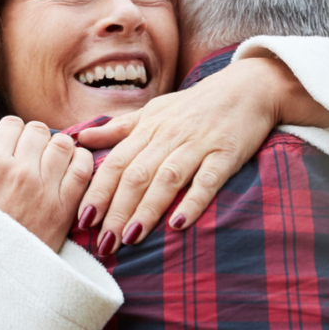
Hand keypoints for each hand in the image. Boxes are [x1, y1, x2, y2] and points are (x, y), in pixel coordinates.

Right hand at [0, 116, 93, 246]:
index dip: (10, 134)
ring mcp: (45, 190)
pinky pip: (83, 168)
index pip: (12, 124)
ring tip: (49, 165)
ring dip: (57, 149)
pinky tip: (69, 171)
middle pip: (38, 130)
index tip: (10, 149)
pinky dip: (80, 162)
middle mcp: (20, 172)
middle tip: (28, 158)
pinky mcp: (65, 209)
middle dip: (33, 140)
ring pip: (64, 144)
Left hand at [73, 56, 328, 254]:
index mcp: (147, 129)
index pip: (115, 163)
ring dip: (147, 209)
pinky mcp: (226, 154)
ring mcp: (197, 145)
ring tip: (131, 238)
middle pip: (135, 175)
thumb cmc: (196, 104)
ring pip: (166, 179)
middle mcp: (168, 137)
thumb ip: (118, 128)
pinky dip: (193, 201)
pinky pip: (207, 179)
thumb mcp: (154, 111)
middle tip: (103, 243)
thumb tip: (79, 139)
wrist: (249, 87)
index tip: (82, 220)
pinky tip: (179, 224)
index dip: (97, 192)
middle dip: (116, 210)